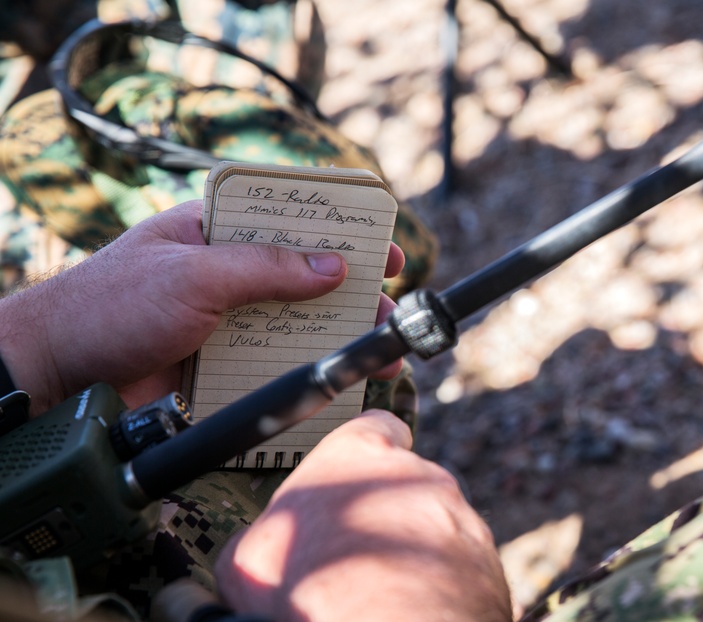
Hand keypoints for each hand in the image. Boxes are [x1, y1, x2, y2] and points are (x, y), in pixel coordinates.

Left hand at [0, 200, 404, 414]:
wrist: (55, 374)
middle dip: (351, 294)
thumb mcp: (194, 275)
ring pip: (294, 322)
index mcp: (217, 229)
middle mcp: (226, 270)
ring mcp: (223, 317)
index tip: (383, 249)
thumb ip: (266, 268)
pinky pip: (271, 361)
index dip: (343, 232)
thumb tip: (334, 268)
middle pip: (304, 276)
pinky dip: (303, 369)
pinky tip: (332, 378)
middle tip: (387, 310)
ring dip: (335, 336)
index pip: (292, 219)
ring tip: (377, 356)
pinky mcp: (218, 360)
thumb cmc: (111, 306)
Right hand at [214, 409, 511, 621]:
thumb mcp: (250, 554)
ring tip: (384, 593)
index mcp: (360, 455)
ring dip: (414, 552)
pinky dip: (441, 585)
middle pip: (404, 484)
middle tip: (357, 557)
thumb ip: (264, 533)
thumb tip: (259, 550)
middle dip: (385, 515)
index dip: (366, 448)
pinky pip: (461, 568)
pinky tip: (413, 610)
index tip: (354, 470)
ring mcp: (460, 519)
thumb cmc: (312, 585)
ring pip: (436, 528)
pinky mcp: (487, 563)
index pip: (375, 426)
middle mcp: (419, 475)